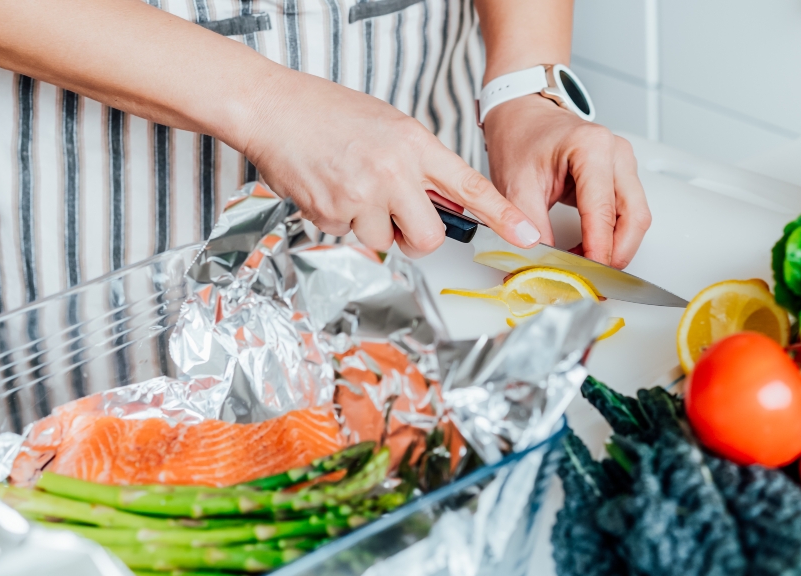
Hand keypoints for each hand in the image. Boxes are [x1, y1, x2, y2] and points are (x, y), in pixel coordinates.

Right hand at [238, 72, 541, 257]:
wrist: (272, 108)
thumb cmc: (329, 113)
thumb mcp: (390, 126)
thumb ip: (420, 164)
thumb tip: (443, 202)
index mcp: (415, 144)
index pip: (470, 188)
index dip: (503, 216)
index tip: (528, 236)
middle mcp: (393, 172)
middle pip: (429, 238)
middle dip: (415, 239)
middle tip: (398, 220)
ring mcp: (361, 195)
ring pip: (384, 242)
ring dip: (370, 227)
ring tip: (350, 187)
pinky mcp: (331, 213)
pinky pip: (348, 236)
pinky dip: (340, 220)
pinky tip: (328, 188)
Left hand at [483, 95, 650, 268]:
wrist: (522, 116)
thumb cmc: (520, 138)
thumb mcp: (515, 185)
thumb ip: (529, 225)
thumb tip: (542, 261)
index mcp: (592, 147)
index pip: (604, 210)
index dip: (599, 248)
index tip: (588, 273)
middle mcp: (616, 153)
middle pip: (634, 217)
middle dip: (616, 253)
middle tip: (591, 276)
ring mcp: (623, 163)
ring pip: (636, 218)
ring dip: (615, 246)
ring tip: (584, 263)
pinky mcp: (620, 175)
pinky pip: (627, 213)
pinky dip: (611, 235)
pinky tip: (589, 249)